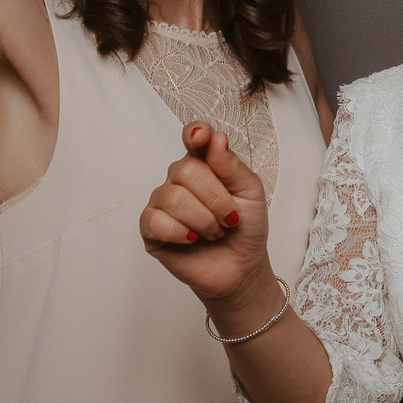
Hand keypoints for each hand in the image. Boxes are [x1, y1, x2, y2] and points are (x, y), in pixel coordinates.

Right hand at [140, 121, 270, 302]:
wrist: (240, 268)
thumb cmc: (246, 228)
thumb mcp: (251, 193)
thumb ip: (232, 166)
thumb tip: (215, 140)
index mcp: (205, 164)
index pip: (192, 137)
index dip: (194, 134)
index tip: (201, 137)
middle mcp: (180, 179)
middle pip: (185, 170)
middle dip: (215, 198)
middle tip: (229, 219)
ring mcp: (162, 202)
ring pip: (173, 197)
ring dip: (203, 219)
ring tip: (215, 232)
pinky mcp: (150, 229)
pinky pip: (155, 221)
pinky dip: (181, 232)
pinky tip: (194, 239)